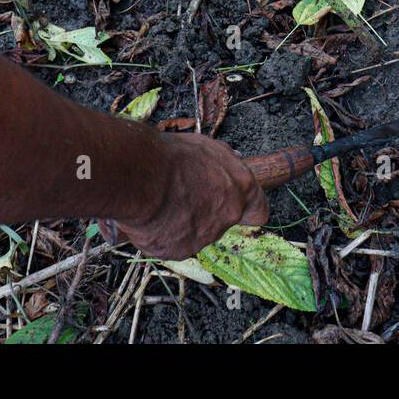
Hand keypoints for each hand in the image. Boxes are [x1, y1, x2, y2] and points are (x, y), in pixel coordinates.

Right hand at [115, 132, 267, 260]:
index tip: (236, 205)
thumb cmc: (172, 157)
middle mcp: (228, 216)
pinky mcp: (180, 251)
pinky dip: (162, 234)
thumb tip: (233, 163)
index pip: (258, 212)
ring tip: (160, 202)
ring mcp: (205, 237)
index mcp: (241, 189)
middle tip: (181, 195)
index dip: (248, 209)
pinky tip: (151, 217)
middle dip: (205, 211)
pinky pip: (172, 243)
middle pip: (221, 220)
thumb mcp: (208, 148)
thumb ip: (225, 163)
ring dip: (181, 222)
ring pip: (195, 232)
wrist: (140, 176)